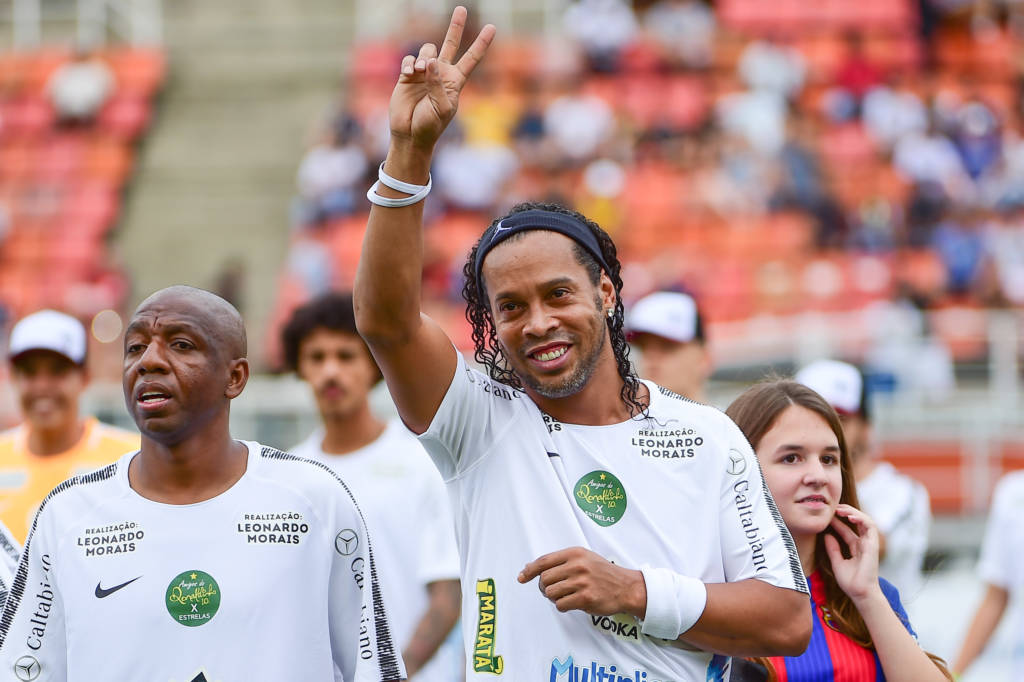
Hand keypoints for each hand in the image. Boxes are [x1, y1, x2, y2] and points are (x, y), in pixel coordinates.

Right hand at [389, 6, 495, 151]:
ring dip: (425, 57)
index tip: (492, 27)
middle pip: (451, 44)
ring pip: (428, 50)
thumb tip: (431, 62)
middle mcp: (441, 73)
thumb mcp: (442, 108)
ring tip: (421, 72)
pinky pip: (410, 60)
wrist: (410, 134)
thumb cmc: (430, 126)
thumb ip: (438, 84)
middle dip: (456, 27)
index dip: (481, 43)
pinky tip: (410, 74)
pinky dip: (410, 64)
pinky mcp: (407, 76)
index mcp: (455, 81)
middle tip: (461, 9)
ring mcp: (424, 73)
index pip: (472, 59)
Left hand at [518, 546, 645, 617]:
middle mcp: (577, 565)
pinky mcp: (585, 598)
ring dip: (553, 597)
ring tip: (565, 595)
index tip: (521, 577)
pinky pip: (560, 605)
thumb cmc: (602, 573)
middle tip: (552, 590)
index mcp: (574, 553)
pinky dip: (562, 606)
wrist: (626, 587)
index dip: (529, 570)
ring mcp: (581, 582)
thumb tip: (529, 568)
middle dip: (544, 587)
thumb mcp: (583, 558)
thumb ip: (559, 561)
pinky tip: (572, 602)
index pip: (544, 561)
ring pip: (550, 593)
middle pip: (544, 579)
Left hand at [823, 504, 882, 603]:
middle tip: (833, 507)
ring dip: (853, 513)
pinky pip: (870, 527)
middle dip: (846, 512)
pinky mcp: (873, 545)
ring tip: (840, 509)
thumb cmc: (850, 582)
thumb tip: (826, 535)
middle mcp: (863, 544)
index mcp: (856, 548)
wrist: (860, 593)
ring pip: (865, 521)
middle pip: (857, 522)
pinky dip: (861, 519)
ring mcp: (869, 544)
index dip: (837, 521)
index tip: (826, 516)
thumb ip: (832, 548)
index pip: (846, 530)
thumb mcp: (837, 562)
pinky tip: (850, 516)